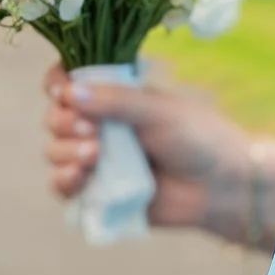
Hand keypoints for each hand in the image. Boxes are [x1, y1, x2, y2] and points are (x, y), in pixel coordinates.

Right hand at [44, 62, 274, 250]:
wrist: (220, 188)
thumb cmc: (197, 138)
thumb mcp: (157, 110)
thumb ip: (114, 100)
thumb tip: (68, 93)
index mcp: (112, 95)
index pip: (67, 81)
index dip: (57, 84)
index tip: (62, 90)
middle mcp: (100, 124)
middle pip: (54, 117)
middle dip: (63, 122)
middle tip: (90, 130)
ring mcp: (96, 159)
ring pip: (54, 151)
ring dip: (65, 151)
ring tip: (94, 155)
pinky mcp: (98, 192)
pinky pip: (62, 187)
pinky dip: (63, 181)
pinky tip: (78, 177)